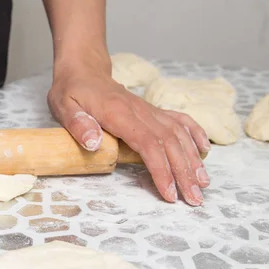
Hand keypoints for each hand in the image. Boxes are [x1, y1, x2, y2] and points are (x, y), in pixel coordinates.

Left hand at [48, 65, 210, 205]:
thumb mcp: (64, 106)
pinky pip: (179, 120)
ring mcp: (149, 110)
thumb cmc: (72, 91)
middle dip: (184, 173)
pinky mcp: (152, 111)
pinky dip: (194, 134)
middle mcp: (140, 111)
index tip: (170, 193)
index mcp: (119, 113)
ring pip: (178, 134)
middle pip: (169, 143)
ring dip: (192, 159)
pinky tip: (204, 150)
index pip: (148, 144)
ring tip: (203, 183)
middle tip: (194, 199)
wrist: (84, 69)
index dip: (161, 170)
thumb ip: (78, 124)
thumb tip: (93, 143)